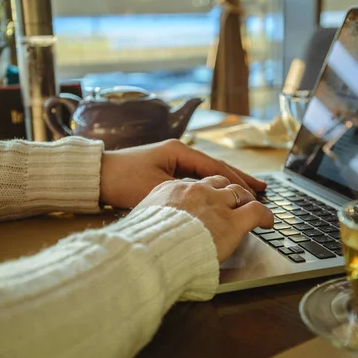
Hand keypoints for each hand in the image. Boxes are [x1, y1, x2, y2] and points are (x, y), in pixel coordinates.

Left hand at [100, 139, 266, 208]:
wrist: (95, 176)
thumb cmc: (121, 180)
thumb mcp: (154, 189)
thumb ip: (182, 195)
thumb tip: (208, 206)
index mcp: (179, 150)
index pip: (216, 167)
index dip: (237, 181)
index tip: (255, 192)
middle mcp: (179, 151)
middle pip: (217, 166)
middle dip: (240, 178)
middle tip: (262, 188)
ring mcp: (173, 159)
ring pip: (208, 172)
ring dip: (228, 182)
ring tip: (250, 190)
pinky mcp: (167, 169)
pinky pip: (197, 177)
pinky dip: (213, 185)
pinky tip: (222, 193)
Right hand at [138, 176, 273, 262]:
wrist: (150, 250)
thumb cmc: (141, 242)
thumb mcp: (141, 222)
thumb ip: (152, 219)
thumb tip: (151, 229)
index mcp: (171, 189)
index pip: (195, 184)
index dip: (206, 190)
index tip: (210, 196)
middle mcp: (196, 190)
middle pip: (219, 182)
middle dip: (229, 189)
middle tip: (236, 197)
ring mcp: (216, 202)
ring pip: (238, 193)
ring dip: (246, 199)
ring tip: (252, 206)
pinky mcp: (232, 220)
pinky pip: (256, 211)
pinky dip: (265, 215)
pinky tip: (268, 221)